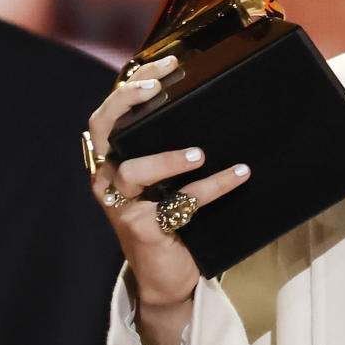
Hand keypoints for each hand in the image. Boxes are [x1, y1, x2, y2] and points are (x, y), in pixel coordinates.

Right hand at [84, 57, 251, 307]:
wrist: (167, 277)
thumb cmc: (169, 218)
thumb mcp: (165, 179)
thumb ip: (170, 147)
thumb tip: (210, 103)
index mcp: (110, 159)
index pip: (108, 112)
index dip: (131, 85)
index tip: (165, 66)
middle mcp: (107, 179)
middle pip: (103, 130)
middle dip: (127, 103)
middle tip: (158, 90)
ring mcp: (121, 205)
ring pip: (133, 172)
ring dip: (166, 159)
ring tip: (199, 153)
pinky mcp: (144, 229)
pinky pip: (180, 204)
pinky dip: (213, 187)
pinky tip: (240, 174)